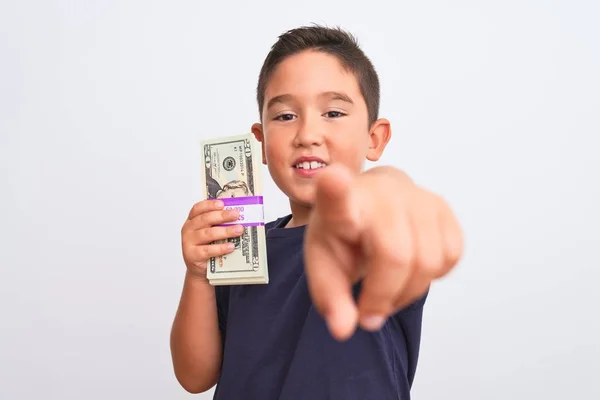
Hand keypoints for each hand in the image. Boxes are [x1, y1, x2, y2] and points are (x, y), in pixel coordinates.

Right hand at [181, 199, 243, 281]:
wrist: (199, 267)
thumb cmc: (206, 246)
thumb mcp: (210, 231)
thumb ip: (218, 223)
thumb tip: (236, 214)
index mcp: (192, 220)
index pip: (198, 208)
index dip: (210, 205)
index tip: (222, 204)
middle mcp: (188, 229)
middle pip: (205, 219)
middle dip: (222, 216)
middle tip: (236, 215)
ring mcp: (189, 242)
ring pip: (208, 234)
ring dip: (225, 231)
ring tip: (238, 230)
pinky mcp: (193, 255)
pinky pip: (208, 250)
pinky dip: (221, 248)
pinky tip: (231, 246)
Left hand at [304, 164, 463, 340]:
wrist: (369, 205)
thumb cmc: (343, 237)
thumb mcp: (325, 267)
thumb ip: (331, 299)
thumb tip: (344, 330)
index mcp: (340, 204)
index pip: (336, 194)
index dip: (335, 189)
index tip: (332, 178)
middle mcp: (380, 192)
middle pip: (396, 255)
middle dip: (384, 297)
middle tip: (369, 313)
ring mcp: (415, 195)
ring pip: (428, 261)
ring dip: (409, 292)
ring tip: (388, 290)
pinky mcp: (442, 205)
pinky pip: (451, 256)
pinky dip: (433, 276)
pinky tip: (411, 268)